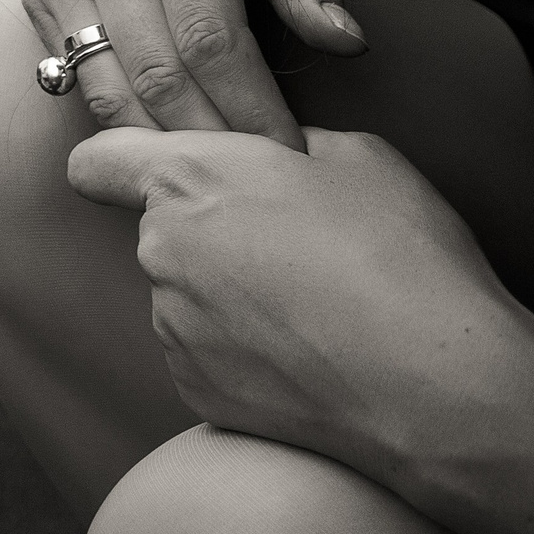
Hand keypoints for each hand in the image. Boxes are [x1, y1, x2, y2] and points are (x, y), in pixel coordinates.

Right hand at [20, 0, 362, 147]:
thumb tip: (345, 46)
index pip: (211, 38)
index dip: (251, 108)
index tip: (290, 154)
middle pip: (153, 70)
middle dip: (208, 139)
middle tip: (255, 184)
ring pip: (101, 78)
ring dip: (154, 138)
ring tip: (206, 175)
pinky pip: (69, 63)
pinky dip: (112, 106)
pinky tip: (156, 134)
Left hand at [68, 124, 522, 471]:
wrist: (438, 389)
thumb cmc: (403, 260)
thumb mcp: (358, 157)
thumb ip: (287, 144)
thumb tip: (275, 154)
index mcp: (190, 179)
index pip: (95, 161)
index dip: (118, 164)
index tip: (156, 175)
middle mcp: (160, 250)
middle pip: (157, 230)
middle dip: (206, 231)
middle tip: (291, 248)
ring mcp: (172, 325)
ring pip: (182, 293)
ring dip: (225, 294)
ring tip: (312, 310)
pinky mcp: (192, 386)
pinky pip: (203, 352)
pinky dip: (240, 351)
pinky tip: (307, 355)